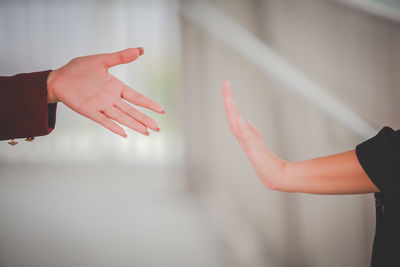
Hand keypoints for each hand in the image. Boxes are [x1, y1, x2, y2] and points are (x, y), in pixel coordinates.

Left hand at [47, 48, 164, 136]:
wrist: (58, 78)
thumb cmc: (78, 69)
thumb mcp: (101, 60)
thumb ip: (120, 57)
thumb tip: (140, 50)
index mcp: (116, 87)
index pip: (137, 97)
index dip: (149, 104)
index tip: (162, 110)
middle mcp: (111, 99)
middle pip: (132, 111)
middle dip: (146, 120)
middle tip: (158, 128)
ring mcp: (101, 106)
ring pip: (122, 117)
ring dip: (134, 125)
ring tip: (147, 132)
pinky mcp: (89, 111)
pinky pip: (104, 121)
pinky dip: (114, 127)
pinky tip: (124, 134)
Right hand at [222, 80, 285, 189]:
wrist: (274, 174)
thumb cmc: (265, 161)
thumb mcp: (257, 141)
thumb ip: (250, 130)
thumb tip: (244, 120)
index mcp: (243, 132)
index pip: (233, 112)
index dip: (229, 98)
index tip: (227, 83)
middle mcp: (242, 136)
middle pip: (232, 114)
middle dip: (228, 99)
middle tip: (225, 84)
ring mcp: (246, 142)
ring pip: (234, 123)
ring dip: (231, 110)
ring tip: (227, 97)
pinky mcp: (252, 149)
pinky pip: (244, 136)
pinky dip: (240, 127)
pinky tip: (238, 118)